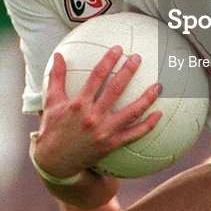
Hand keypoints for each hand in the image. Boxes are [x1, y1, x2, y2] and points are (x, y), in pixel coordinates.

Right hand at [31, 46, 161, 179]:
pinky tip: (159, 114)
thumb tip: (58, 54)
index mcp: (78, 103)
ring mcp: (104, 132)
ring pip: (131, 113)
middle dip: (128, 71)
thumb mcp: (51, 101)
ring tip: (158, 86)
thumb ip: (56, 77)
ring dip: (146, 98)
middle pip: (116, 89)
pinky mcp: (111, 145)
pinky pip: (133, 134)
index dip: (109, 60)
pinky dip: (148, 125)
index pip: (97, 76)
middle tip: (138, 58)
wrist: (54, 162)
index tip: (118, 48)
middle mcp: (93, 116)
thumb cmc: (53, 128)